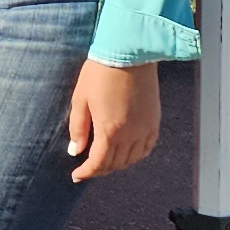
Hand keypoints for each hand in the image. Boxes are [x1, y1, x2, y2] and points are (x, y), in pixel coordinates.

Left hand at [65, 58, 161, 181]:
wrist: (129, 53)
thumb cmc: (100, 72)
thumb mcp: (80, 99)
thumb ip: (78, 128)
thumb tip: (75, 151)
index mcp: (109, 131)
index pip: (98, 163)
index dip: (86, 172)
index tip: (76, 175)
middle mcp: (130, 134)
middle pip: (115, 164)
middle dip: (100, 169)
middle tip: (88, 167)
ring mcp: (145, 128)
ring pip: (132, 159)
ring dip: (117, 164)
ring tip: (105, 160)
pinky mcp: (154, 121)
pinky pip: (147, 148)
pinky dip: (136, 155)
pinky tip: (128, 152)